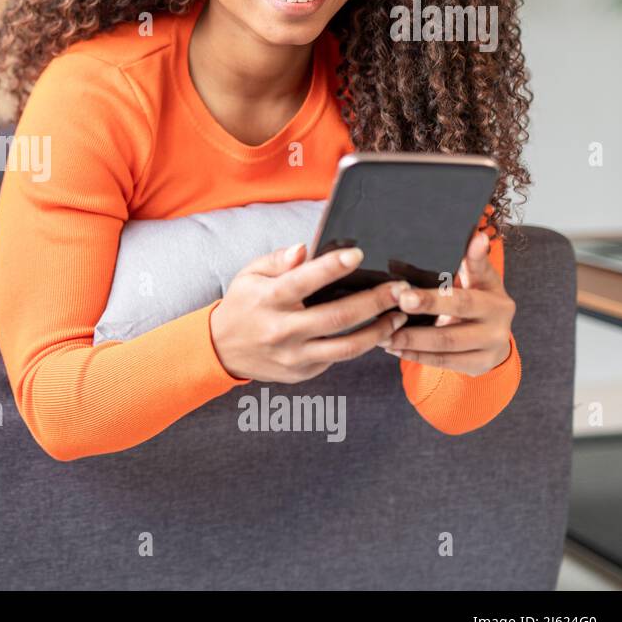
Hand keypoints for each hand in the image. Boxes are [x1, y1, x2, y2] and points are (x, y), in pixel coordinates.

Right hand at [211, 242, 409, 384]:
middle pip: (336, 317)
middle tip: (399, 289)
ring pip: (346, 347)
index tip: (358, 254)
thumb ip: (278, 260)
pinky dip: (361, 345)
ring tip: (399, 316)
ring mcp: (293, 356)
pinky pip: (338, 358)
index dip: (331, 267)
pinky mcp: (302, 372)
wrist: (222, 349)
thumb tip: (304, 249)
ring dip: (379, 331)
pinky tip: (378, 331)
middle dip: (374, 302)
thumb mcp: (250, 274)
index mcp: (268, 300)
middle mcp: (281, 330)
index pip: (302, 281)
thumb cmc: (244, 304)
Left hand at [381, 230, 514, 373]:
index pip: (463, 297)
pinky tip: (392, 347)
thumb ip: (474, 261)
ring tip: (381, 333)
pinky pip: (441, 362)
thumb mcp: (481, 280)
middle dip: (421, 314)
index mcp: (496, 301)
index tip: (406, 294)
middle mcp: (497, 326)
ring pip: (444, 345)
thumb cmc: (479, 299)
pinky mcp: (477, 367)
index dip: (436, 297)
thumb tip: (477, 235)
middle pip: (453, 320)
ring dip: (409, 339)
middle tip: (393, 306)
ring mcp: (488, 350)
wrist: (494, 337)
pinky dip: (414, 354)